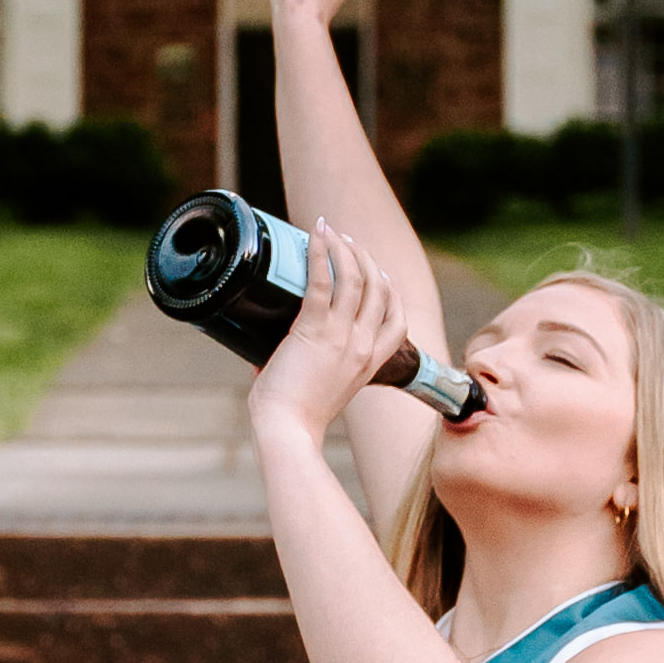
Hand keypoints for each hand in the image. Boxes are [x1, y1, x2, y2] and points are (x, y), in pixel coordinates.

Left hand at [251, 213, 414, 444]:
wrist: (288, 431)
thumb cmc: (295, 418)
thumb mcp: (320, 391)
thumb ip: (307, 369)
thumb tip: (266, 353)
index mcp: (369, 364)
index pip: (397, 322)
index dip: (392, 292)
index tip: (380, 273)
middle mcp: (362, 347)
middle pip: (379, 289)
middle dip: (366, 259)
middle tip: (347, 242)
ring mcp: (342, 337)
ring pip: (355, 278)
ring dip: (344, 248)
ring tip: (331, 231)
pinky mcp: (314, 330)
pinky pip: (322, 281)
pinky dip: (319, 253)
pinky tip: (314, 234)